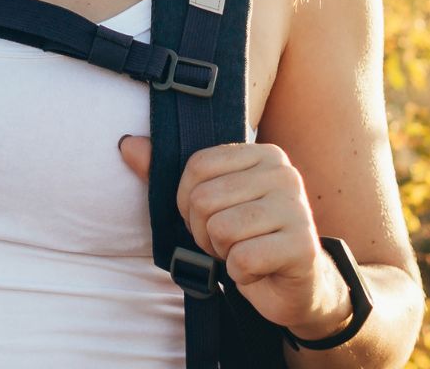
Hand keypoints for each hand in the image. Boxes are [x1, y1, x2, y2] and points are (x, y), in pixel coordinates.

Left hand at [117, 135, 352, 339]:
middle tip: (229, 242)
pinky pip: (242, 260)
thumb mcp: (208, 204)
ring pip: (221, 229)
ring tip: (244, 253)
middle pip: (204, 200)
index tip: (210, 217)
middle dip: (205, 232)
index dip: (188, 202)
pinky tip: (258, 270)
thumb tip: (127, 145)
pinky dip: (240, 274)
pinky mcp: (302, 246)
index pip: (196, 167)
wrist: (296, 285)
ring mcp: (296, 208)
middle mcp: (284, 173)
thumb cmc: (248, 239)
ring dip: (223, 253)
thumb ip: (166, 174)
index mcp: (262, 154)